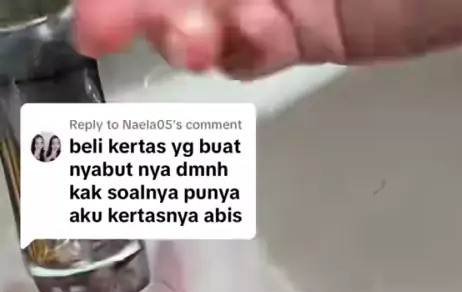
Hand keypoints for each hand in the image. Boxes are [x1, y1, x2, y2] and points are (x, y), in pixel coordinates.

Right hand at [75, 0, 461, 78]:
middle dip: (142, 10)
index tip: (95, 18)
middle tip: (108, 31)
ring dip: (189, 34)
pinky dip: (245, 50)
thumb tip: (180, 3)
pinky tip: (261, 33)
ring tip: (202, 38)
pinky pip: (252, 52)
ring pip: (204, 23)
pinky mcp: (301, 34)